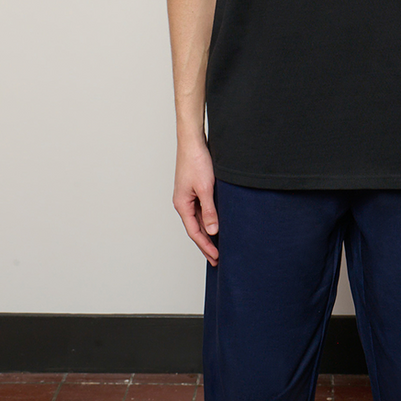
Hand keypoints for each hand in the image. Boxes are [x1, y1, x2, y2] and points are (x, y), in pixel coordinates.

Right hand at [173, 140, 218, 266]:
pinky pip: (201, 209)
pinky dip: (209, 219)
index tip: (216, 257)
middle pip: (195, 228)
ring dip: (208, 232)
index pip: (194, 232)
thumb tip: (212, 231)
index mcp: (182, 204)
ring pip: (198, 219)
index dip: (206, 246)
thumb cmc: (196, 161)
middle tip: (217, 259)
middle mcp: (183, 202)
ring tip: (219, 245)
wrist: (193, 141)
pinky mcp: (194, 188)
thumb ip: (209, 211)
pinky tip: (217, 223)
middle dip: (206, 244)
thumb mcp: (206, 188)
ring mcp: (188, 196)